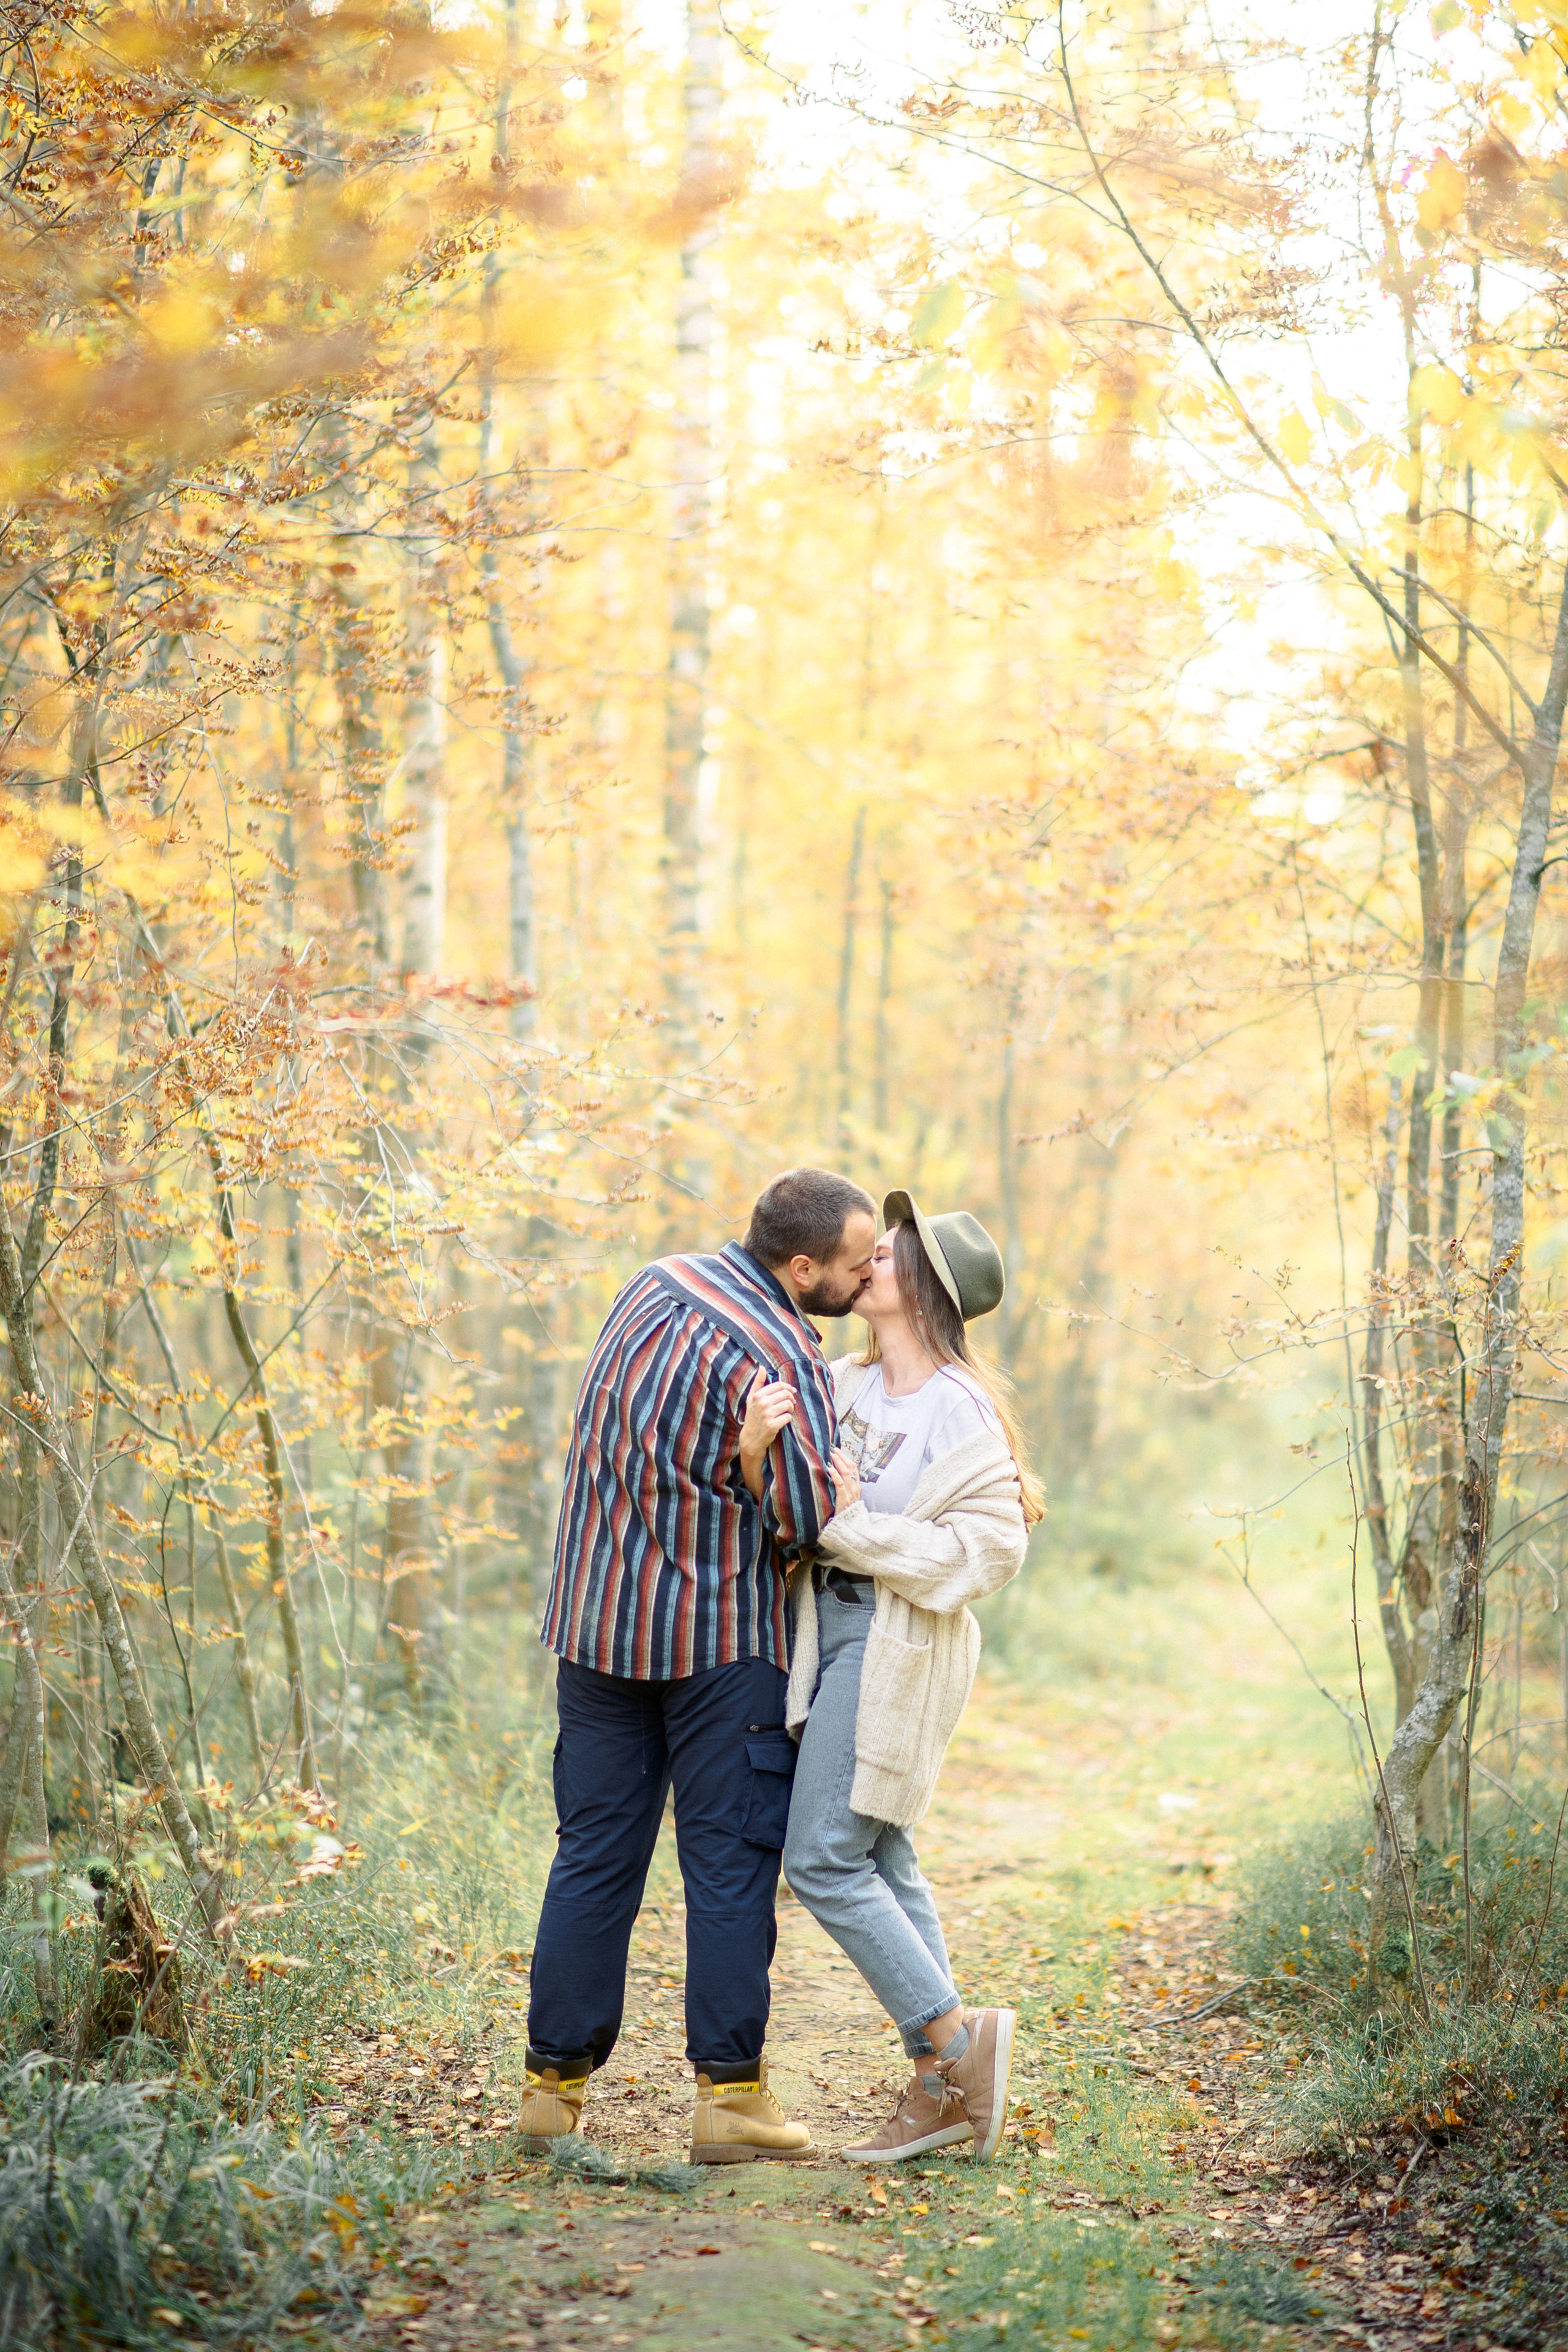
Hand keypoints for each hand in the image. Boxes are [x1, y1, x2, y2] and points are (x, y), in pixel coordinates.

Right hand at [738, 1374, 795, 1498]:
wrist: (751, 1438)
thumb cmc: (752, 1416)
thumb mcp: (751, 1398)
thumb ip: (757, 1382)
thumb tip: (762, 1367)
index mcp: (758, 1395)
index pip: (779, 1385)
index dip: (788, 1387)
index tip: (791, 1392)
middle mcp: (762, 1403)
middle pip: (786, 1394)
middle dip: (791, 1398)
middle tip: (790, 1404)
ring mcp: (767, 1414)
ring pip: (789, 1404)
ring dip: (791, 1408)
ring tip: (787, 1411)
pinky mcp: (772, 1425)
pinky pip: (788, 1417)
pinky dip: (788, 1419)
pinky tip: (783, 1420)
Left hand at [829, 1445, 861, 1511]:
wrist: (848, 1527)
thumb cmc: (845, 1512)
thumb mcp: (847, 1498)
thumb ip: (844, 1487)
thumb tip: (835, 1475)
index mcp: (856, 1487)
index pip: (854, 1468)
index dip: (846, 1458)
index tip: (839, 1451)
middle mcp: (856, 1488)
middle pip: (851, 1468)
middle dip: (842, 1457)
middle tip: (833, 1449)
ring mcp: (851, 1493)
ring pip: (846, 1473)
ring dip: (838, 1462)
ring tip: (831, 1455)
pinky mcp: (844, 1499)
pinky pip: (840, 1484)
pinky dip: (835, 1474)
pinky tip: (829, 1468)